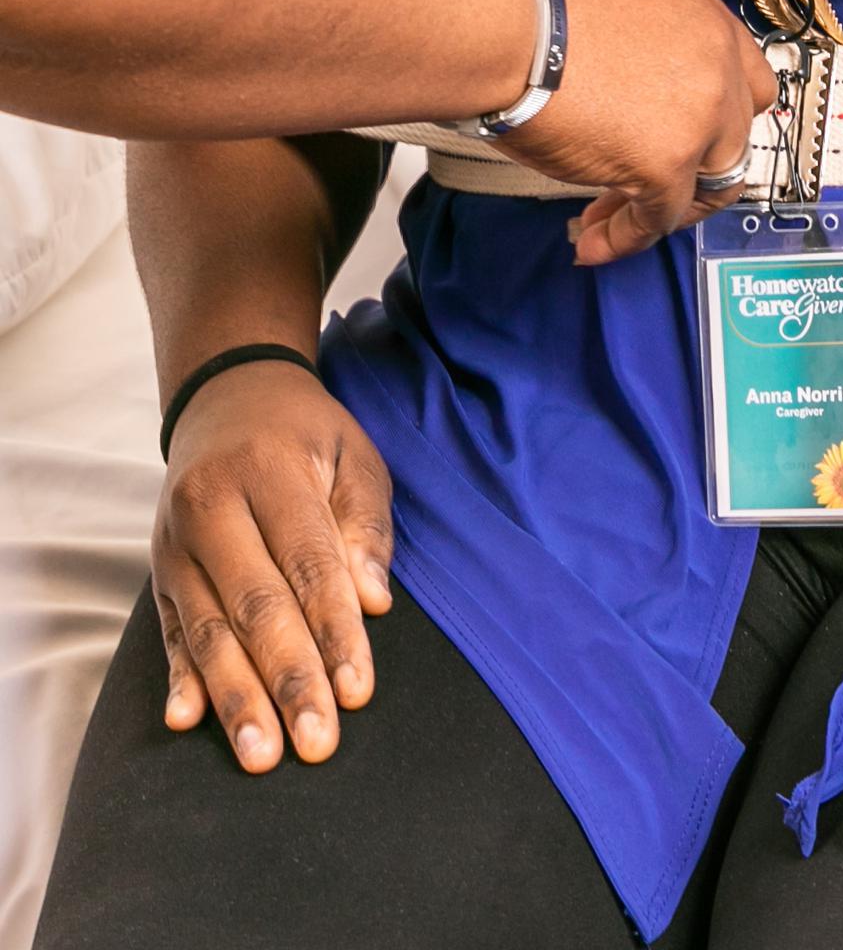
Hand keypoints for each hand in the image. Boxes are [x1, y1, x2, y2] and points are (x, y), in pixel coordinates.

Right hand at [155, 362, 393, 770]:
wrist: (226, 395)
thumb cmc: (306, 433)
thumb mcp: (353, 452)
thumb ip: (366, 523)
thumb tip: (374, 602)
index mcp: (269, 469)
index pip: (308, 563)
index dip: (334, 631)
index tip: (358, 692)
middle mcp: (211, 506)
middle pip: (256, 606)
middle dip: (289, 681)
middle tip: (316, 744)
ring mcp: (176, 543)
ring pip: (207, 630)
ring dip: (235, 698)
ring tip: (260, 756)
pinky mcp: (158, 572)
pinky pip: (168, 632)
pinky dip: (180, 679)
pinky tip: (188, 721)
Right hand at [496, 0, 776, 257]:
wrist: (505, 20)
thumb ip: (645, 33)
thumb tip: (625, 66)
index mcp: (704, 15)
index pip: (743, 79)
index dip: (712, 116)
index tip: (682, 136)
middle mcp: (715, 64)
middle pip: (735, 137)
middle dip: (695, 168)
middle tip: (647, 184)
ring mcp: (699, 116)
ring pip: (710, 185)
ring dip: (667, 210)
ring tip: (610, 221)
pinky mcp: (666, 163)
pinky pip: (657, 219)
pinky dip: (625, 237)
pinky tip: (593, 240)